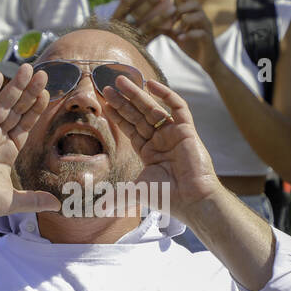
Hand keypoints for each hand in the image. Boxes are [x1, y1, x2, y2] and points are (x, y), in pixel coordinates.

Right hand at [0, 63, 60, 222]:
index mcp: (8, 150)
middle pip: (17, 110)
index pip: (26, 124)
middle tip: (43, 74)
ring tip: (27, 69)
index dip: (36, 109)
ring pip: (2, 105)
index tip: (47, 94)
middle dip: (29, 92)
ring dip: (14, 87)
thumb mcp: (12, 201)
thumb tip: (57, 205)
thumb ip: (34, 200)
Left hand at [99, 75, 219, 214]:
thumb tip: (99, 209)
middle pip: (138, 115)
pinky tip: (151, 85)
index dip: (118, 115)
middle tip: (107, 86)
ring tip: (121, 81)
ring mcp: (173, 134)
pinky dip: (166, 95)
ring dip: (137, 94)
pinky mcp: (187, 130)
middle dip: (123, 101)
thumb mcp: (135, 192)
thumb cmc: (166, 197)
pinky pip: (177, 107)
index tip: (104, 102)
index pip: (130, 128)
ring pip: (153, 108)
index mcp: (149, 152)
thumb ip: (117, 196)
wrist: (191, 199)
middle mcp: (160, 140)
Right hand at [111, 0, 175, 42]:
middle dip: (151, 3)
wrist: (119, 54)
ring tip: (173, 8)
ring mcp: (132, 38)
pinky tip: (172, 22)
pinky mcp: (141, 46)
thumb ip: (122, 6)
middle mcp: (122, 28)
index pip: (125, 4)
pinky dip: (163, 28)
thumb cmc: (118, 29)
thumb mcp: (116, 19)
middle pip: (138, 14)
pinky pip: (154, 36)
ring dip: (162, 16)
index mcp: (115, 18)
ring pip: (148, 25)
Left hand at [160, 0, 220, 70]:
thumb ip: (165, 25)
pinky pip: (200, 33)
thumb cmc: (190, 44)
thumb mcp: (175, 33)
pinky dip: (189, 35)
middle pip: (193, 3)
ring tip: (175, 29)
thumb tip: (148, 20)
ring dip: (184, 20)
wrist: (206, 60)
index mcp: (192, 14)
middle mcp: (201, 17)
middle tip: (169, 16)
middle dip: (180, 8)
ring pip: (198, 15)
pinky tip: (180, 38)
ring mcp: (206, 27)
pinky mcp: (208, 39)